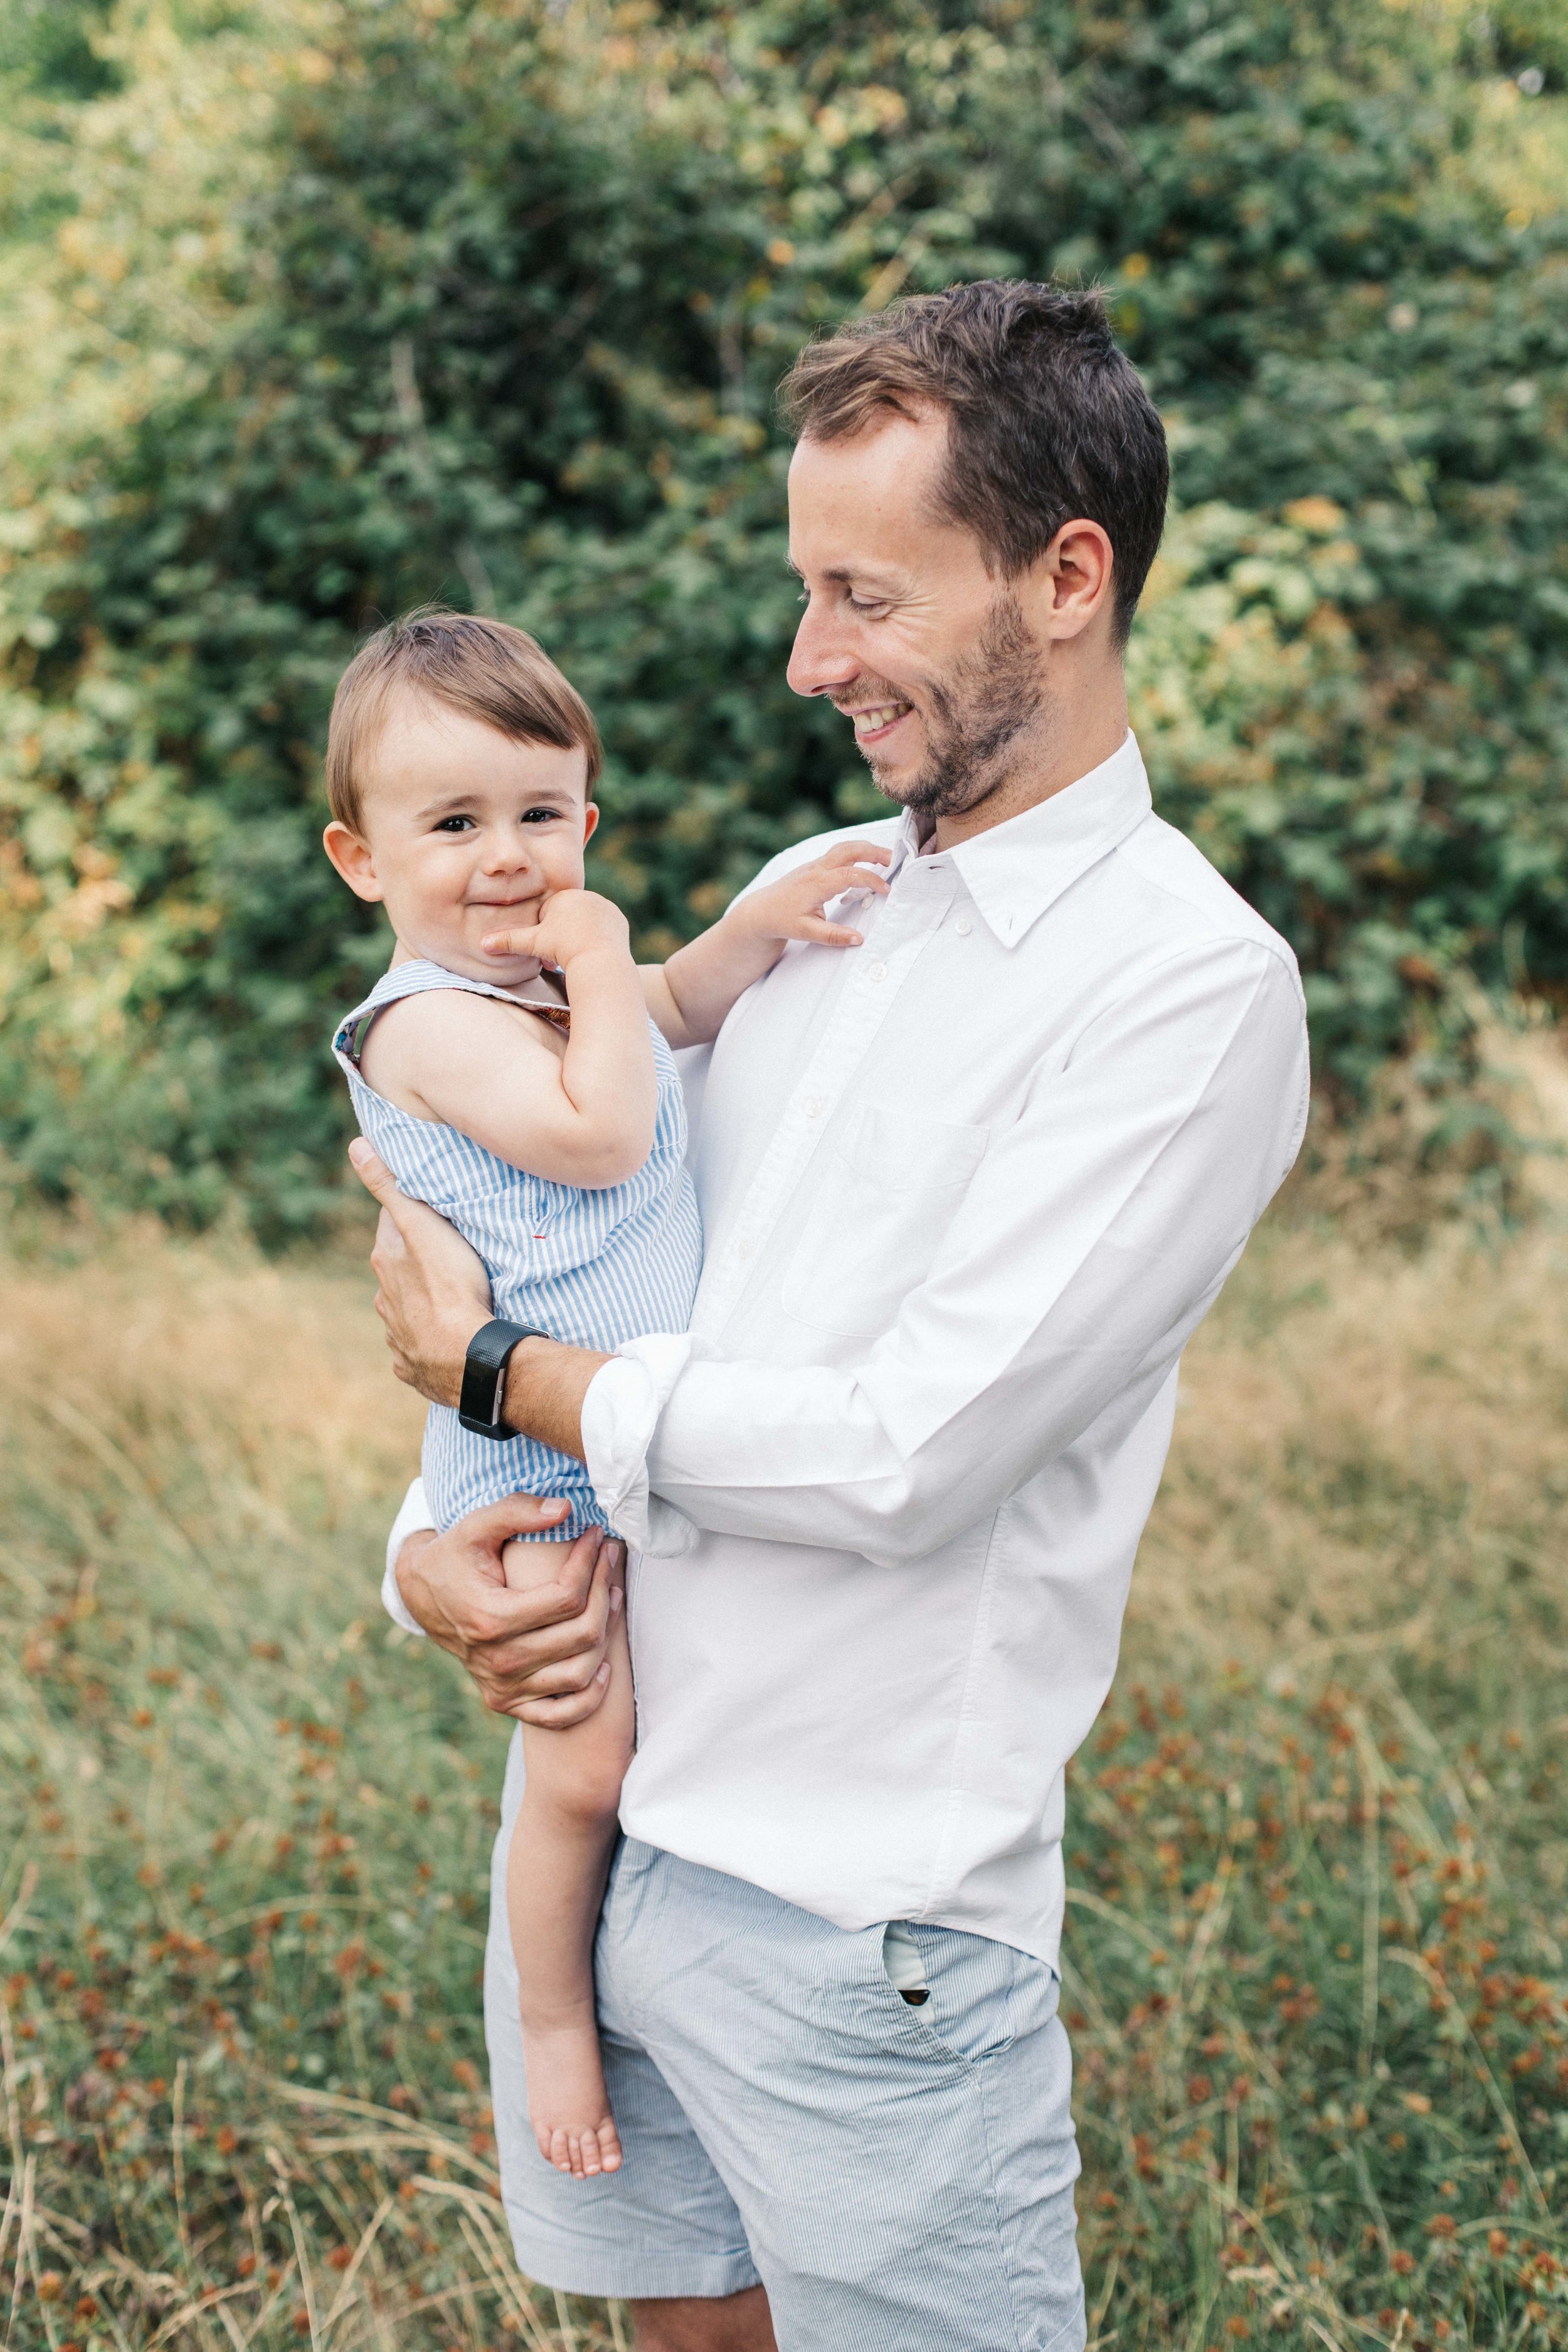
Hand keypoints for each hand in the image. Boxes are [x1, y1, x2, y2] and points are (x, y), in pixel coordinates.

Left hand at [349, 1141, 491, 1405]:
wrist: (465, 1357)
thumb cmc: (450, 1287)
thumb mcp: (422, 1226)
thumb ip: (389, 1187)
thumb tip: (355, 1145)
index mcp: (386, 1261)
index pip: (391, 1225)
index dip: (411, 1216)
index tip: (431, 1213)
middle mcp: (385, 1299)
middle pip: (397, 1269)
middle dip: (416, 1262)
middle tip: (449, 1256)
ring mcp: (397, 1337)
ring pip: (405, 1310)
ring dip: (421, 1303)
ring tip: (450, 1300)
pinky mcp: (412, 1367)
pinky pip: (415, 1349)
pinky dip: (425, 1341)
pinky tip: (441, 1340)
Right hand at [396, 1498, 624, 1725]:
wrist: (423, 1595)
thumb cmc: (455, 1555)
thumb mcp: (477, 1525)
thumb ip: (518, 1511)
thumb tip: (565, 1509)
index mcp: (489, 1617)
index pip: (564, 1597)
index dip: (589, 1564)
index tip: (596, 1538)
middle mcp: (496, 1660)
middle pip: (580, 1634)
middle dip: (604, 1590)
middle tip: (610, 1560)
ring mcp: (502, 1686)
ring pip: (579, 1673)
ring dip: (606, 1635)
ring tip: (611, 1597)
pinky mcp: (506, 1701)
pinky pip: (560, 1715)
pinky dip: (589, 1696)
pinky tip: (603, 1664)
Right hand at [481, 887, 630, 971]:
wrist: (599, 959)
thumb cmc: (563, 950)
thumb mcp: (532, 944)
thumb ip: (508, 941)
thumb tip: (482, 944)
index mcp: (563, 896)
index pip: (549, 914)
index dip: (546, 933)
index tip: (550, 946)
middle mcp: (585, 895)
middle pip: (568, 917)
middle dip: (562, 935)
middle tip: (563, 953)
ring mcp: (604, 906)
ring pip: (585, 922)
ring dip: (579, 936)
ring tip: (579, 952)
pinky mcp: (618, 918)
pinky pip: (603, 928)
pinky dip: (598, 938)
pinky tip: (594, 948)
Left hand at [731, 840, 891, 949]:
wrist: (760, 911)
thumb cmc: (781, 920)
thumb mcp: (805, 932)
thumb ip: (832, 936)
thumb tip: (859, 939)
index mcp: (816, 883)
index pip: (850, 874)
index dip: (870, 880)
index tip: (886, 890)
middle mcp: (816, 869)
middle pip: (849, 849)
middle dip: (873, 850)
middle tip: (894, 858)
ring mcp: (815, 865)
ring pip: (844, 848)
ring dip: (866, 849)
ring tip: (886, 858)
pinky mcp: (815, 867)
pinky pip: (839, 854)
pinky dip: (856, 854)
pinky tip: (867, 864)